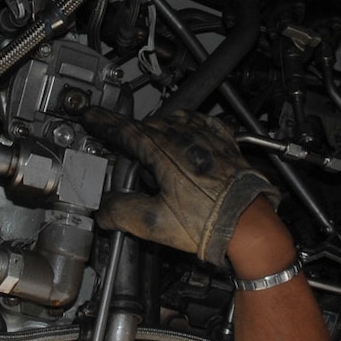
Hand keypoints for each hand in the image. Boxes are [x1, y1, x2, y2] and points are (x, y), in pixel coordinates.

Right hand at [81, 107, 278, 267]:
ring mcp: (207, 137)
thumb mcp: (155, 224)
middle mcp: (185, 137)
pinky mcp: (224, 143)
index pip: (125, 130)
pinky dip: (188, 126)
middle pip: (148, 126)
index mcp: (164, 151)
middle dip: (132, 136)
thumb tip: (105, 211)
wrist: (249, 224)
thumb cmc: (210, 222)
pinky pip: (202, 123)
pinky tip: (187, 136)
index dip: (103, 123)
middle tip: (122, 152)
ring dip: (160, 130)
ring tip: (154, 150)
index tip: (91, 116)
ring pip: (174, 121)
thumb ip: (122, 213)